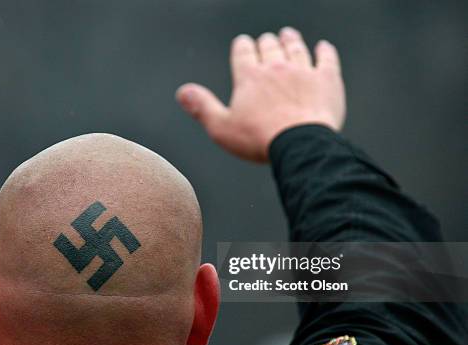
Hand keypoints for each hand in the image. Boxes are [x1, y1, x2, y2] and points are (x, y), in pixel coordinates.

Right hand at [176, 27, 345, 161]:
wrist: (300, 144)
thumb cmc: (259, 139)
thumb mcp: (221, 128)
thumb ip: (202, 107)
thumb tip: (183, 92)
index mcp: (249, 77)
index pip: (243, 52)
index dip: (242, 46)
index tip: (243, 43)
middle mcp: (275, 67)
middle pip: (269, 47)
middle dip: (266, 43)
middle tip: (266, 41)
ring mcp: (303, 71)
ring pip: (296, 48)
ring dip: (290, 40)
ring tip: (288, 35)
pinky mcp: (326, 80)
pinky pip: (326, 58)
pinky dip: (324, 51)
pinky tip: (323, 47)